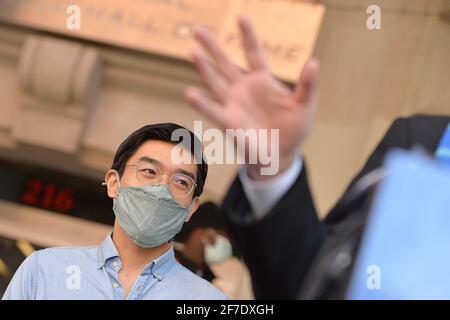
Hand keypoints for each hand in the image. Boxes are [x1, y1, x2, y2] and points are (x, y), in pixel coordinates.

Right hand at [185, 16, 319, 179]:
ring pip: (216, 82)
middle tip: (198, 30)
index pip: (253, 53)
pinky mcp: (229, 121)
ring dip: (204, 68)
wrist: (281, 155)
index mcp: (262, 81)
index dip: (247, 35)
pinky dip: (202, 103)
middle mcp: (244, 89)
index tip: (240, 16)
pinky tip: (190, 93)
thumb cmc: (293, 129)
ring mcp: (234, 104)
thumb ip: (308, 85)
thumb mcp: (305, 106)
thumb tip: (314, 62)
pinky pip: (214, 110)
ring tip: (192, 52)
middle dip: (212, 47)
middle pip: (226, 63)